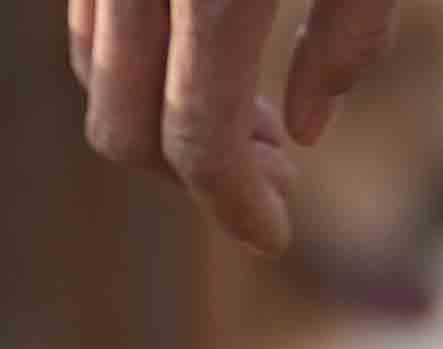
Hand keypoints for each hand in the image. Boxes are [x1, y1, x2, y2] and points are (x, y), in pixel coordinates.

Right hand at [68, 0, 403, 256]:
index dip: (235, 203)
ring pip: (92, 66)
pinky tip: (206, 46)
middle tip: (275, 165)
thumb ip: (352, 32)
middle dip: (193, 171)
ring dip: (159, 112)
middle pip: (123, 122)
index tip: (274, 232)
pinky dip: (137, 52)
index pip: (200, 138)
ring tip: (250, 108)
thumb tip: (302, 135)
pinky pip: (90, 9)